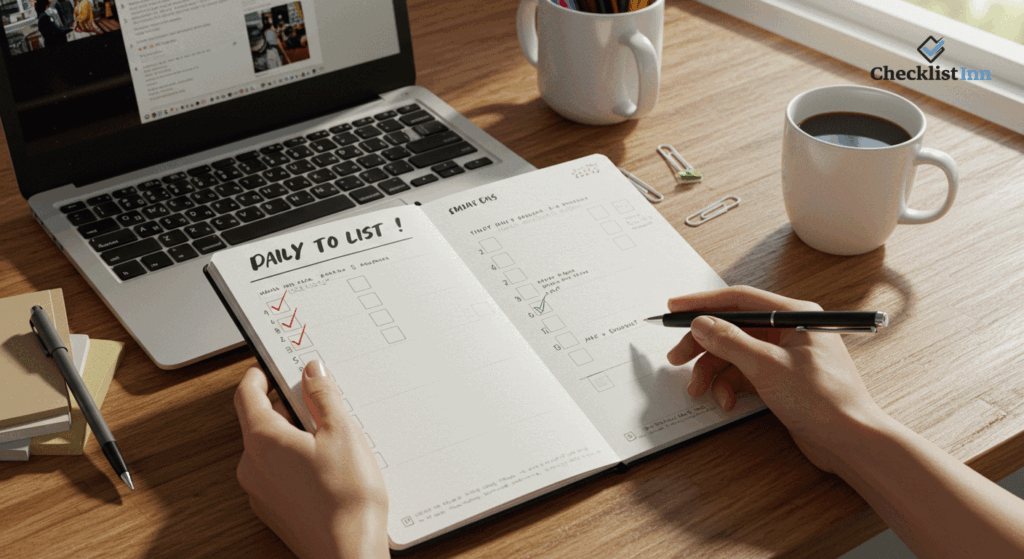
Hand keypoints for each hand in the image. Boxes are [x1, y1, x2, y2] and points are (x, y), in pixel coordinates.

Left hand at [234, 361, 389, 558]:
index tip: (267, 366)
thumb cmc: (346, 498)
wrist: (348, 552)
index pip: (246, 395)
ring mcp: (260, 492)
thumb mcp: (342, 432)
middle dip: (285, 406)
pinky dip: (295, 460)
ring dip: (293, 435)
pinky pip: (277, 473)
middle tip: (316, 399)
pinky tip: (326, 466)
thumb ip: (323, 396)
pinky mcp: (273, 509)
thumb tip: (312, 372)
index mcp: (263, 441)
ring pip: (270, 449)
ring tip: (330, 436)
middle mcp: (252, 466)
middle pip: (260, 422)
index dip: (257, 375)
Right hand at [666, 286, 890, 472]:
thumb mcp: (768, 366)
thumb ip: (730, 341)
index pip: (740, 299)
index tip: (675, 308)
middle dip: (703, 345)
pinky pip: (743, 374)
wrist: (850, 441)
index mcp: (795, 315)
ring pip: (734, 354)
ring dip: (713, 372)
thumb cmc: (824, 400)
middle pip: (733, 328)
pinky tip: (725, 402)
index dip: (704, 303)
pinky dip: (729, 387)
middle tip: (676, 358)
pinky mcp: (780, 380)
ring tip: (699, 390)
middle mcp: (790, 331)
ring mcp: (784, 356)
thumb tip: (701, 323)